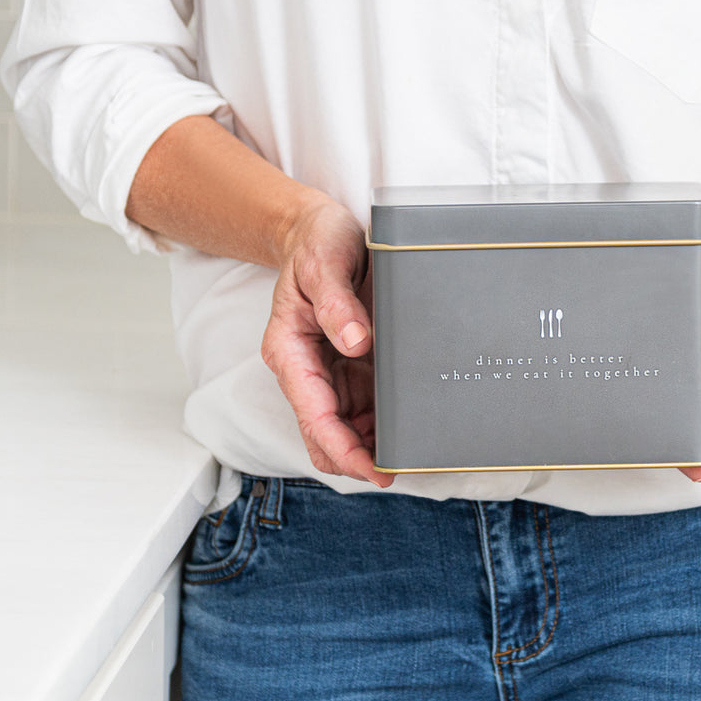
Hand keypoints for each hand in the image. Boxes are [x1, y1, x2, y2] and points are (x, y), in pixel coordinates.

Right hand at [260, 198, 393, 486]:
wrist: (321, 231)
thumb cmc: (318, 244)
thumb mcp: (325, 264)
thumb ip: (338, 303)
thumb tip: (356, 343)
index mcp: (290, 351)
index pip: (314, 416)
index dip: (344, 449)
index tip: (374, 469)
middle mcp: (307, 370)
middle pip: (326, 435)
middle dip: (357, 460)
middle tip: (399, 469)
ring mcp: (330, 372)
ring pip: (346, 429)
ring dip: (371, 447)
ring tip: (411, 454)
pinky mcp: (350, 367)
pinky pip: (364, 409)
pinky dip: (382, 425)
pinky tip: (407, 429)